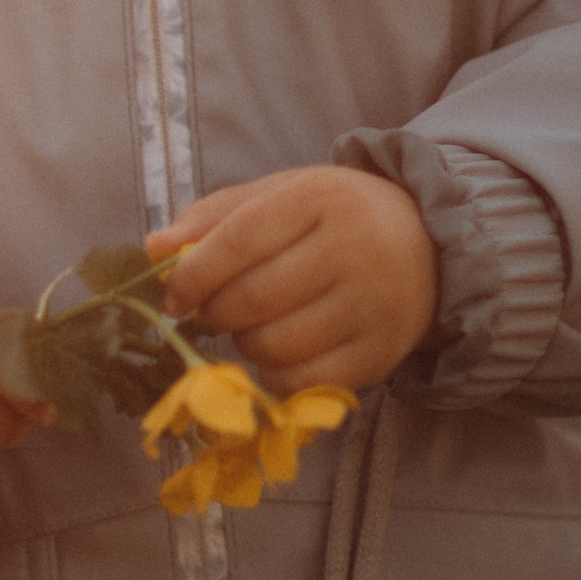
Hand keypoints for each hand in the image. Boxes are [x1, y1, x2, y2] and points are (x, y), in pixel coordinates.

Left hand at [149, 166, 436, 390]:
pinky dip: (275, 376)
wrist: (428, 246)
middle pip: (254, 299)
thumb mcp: (281, 196)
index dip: (195, 273)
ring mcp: (373, 306)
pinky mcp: (381, 353)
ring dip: (244, 345)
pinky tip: (279, 355)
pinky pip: (303, 382)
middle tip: (212, 312)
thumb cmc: (336, 218)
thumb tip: (152, 248)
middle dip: (215, 314)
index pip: (241, 238)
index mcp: (322, 198)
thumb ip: (214, 217)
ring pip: (274, 346)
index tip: (173, 295)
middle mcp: (355, 249)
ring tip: (255, 326)